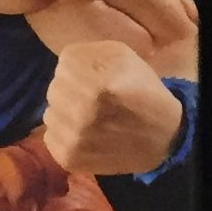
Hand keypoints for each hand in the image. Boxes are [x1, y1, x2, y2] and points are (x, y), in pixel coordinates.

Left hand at [42, 39, 183, 177]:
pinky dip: (64, 134)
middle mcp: (83, 110)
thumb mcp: (125, 57)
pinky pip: (50, 137)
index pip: (64, 63)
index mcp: (99, 81)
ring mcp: (74, 138)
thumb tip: (63, 64)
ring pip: (50, 113)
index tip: (95, 77)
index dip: (80, 68)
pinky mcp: (69, 158)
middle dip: (71, 89)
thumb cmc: (142, 91)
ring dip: (66, 112)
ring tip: (88, 117)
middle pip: (54, 88)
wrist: (162, 137)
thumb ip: (89, 52)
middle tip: (92, 98)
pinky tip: (85, 134)